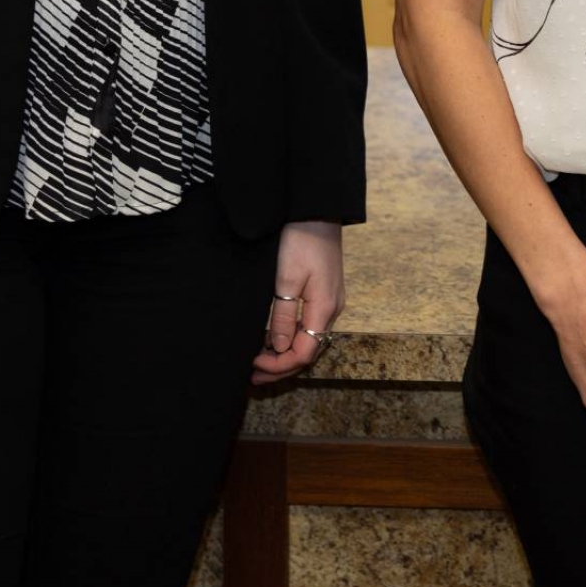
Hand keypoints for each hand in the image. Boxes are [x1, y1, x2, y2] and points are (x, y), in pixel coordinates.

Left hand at [254, 222, 344, 384]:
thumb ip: (284, 316)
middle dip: (281, 367)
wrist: (317, 210)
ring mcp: (331, 302)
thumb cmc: (300, 240)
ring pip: (310, 341)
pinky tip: (277, 340)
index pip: (303, 354)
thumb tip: (280, 349)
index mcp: (324, 309)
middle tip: (253, 376)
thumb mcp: (286, 279)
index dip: (279, 365)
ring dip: (286, 355)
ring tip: (261, 362)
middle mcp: (332, 310)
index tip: (253, 364)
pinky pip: (310, 327)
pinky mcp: (326, 294)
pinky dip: (293, 339)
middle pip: (308, 352)